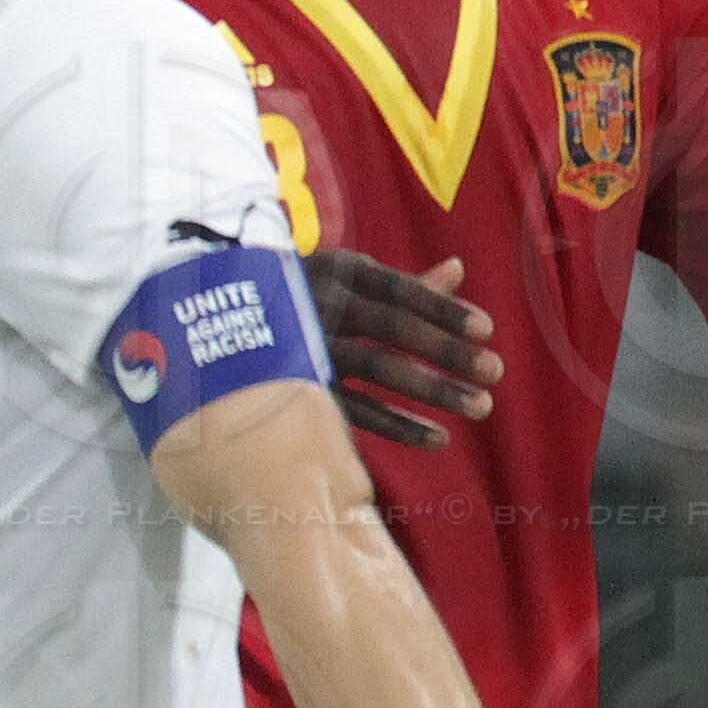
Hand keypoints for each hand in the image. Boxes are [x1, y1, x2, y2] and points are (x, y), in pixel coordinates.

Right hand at [308, 250, 497, 450]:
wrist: (211, 329)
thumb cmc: (299, 301)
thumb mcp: (343, 283)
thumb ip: (401, 285)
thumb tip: (458, 268)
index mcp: (335, 269)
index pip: (399, 289)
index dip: (444, 310)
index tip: (487, 330)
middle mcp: (319, 304)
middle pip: (394, 327)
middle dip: (448, 351)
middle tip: (496, 371)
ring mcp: (305, 347)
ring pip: (379, 369)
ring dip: (434, 389)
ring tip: (482, 407)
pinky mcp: (296, 389)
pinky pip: (354, 410)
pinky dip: (398, 426)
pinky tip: (438, 438)